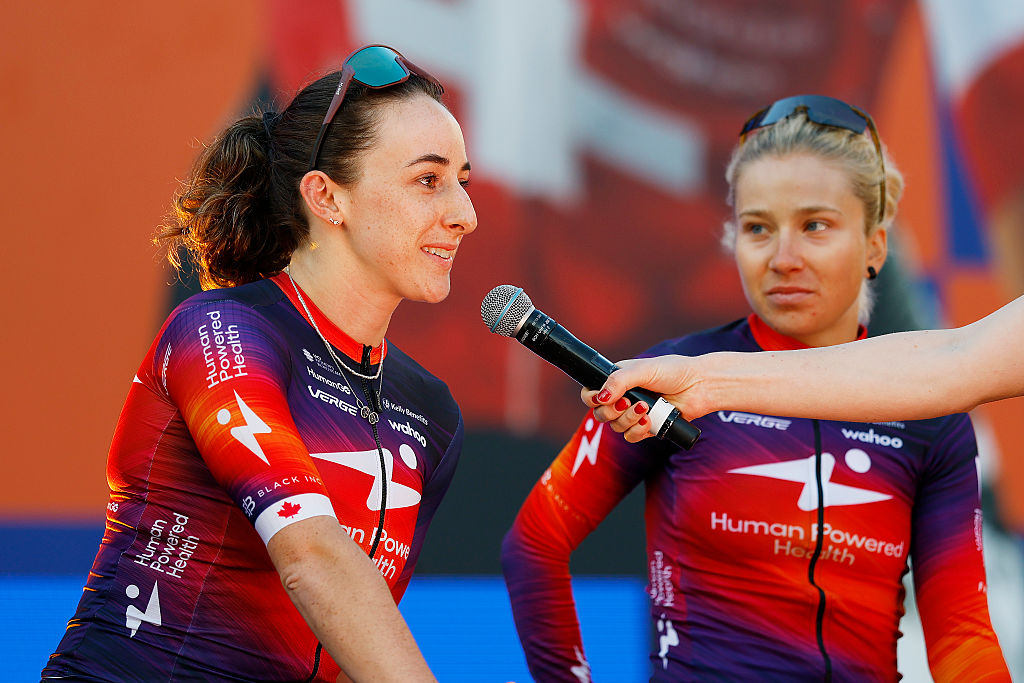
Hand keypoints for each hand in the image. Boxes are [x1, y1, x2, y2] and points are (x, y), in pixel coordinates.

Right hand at [581, 356, 708, 441]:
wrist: (699, 386)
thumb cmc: (672, 371)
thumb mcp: (642, 370)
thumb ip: (618, 381)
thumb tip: (600, 398)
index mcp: (617, 380)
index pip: (591, 393)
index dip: (591, 399)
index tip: (602, 399)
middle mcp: (624, 397)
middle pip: (601, 414)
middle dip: (612, 411)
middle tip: (627, 403)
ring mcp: (635, 413)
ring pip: (616, 427)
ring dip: (628, 420)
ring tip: (645, 409)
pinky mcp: (648, 427)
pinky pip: (631, 437)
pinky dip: (637, 431)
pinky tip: (649, 421)